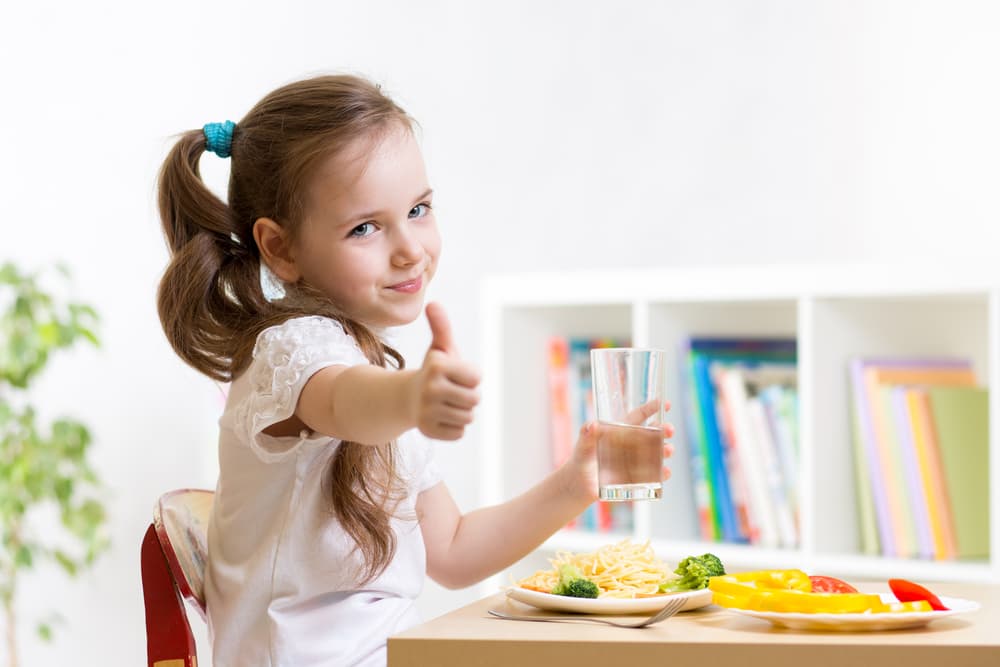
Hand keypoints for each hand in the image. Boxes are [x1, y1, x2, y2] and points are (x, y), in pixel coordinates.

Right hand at [412, 302, 480, 439]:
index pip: (477, 378)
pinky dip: (454, 426)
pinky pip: (459, 432)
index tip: (455, 374)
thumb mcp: (440, 348)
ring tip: (446, 403)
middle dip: (468, 395)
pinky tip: (440, 417)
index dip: (470, 376)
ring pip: (468, 417)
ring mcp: (427, 411)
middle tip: (451, 391)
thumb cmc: (433, 371)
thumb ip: (441, 326)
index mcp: (437, 366)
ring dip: (461, 411)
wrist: (406, 398)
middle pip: (475, 399)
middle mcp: (430, 388)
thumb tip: (433, 303)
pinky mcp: (428, 431)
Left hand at [566, 401, 675, 500]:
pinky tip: (665, 471)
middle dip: (664, 430)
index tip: (665, 402)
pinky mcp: (637, 478)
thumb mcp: (583, 444)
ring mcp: (636, 461)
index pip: (638, 416)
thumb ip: (586, 434)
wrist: (579, 484)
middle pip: (653, 433)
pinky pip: (653, 475)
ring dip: (665, 450)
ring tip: (668, 450)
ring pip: (657, 453)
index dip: (651, 408)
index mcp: (621, 431)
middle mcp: (632, 444)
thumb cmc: (582, 459)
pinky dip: (662, 473)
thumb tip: (592, 425)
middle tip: (670, 430)